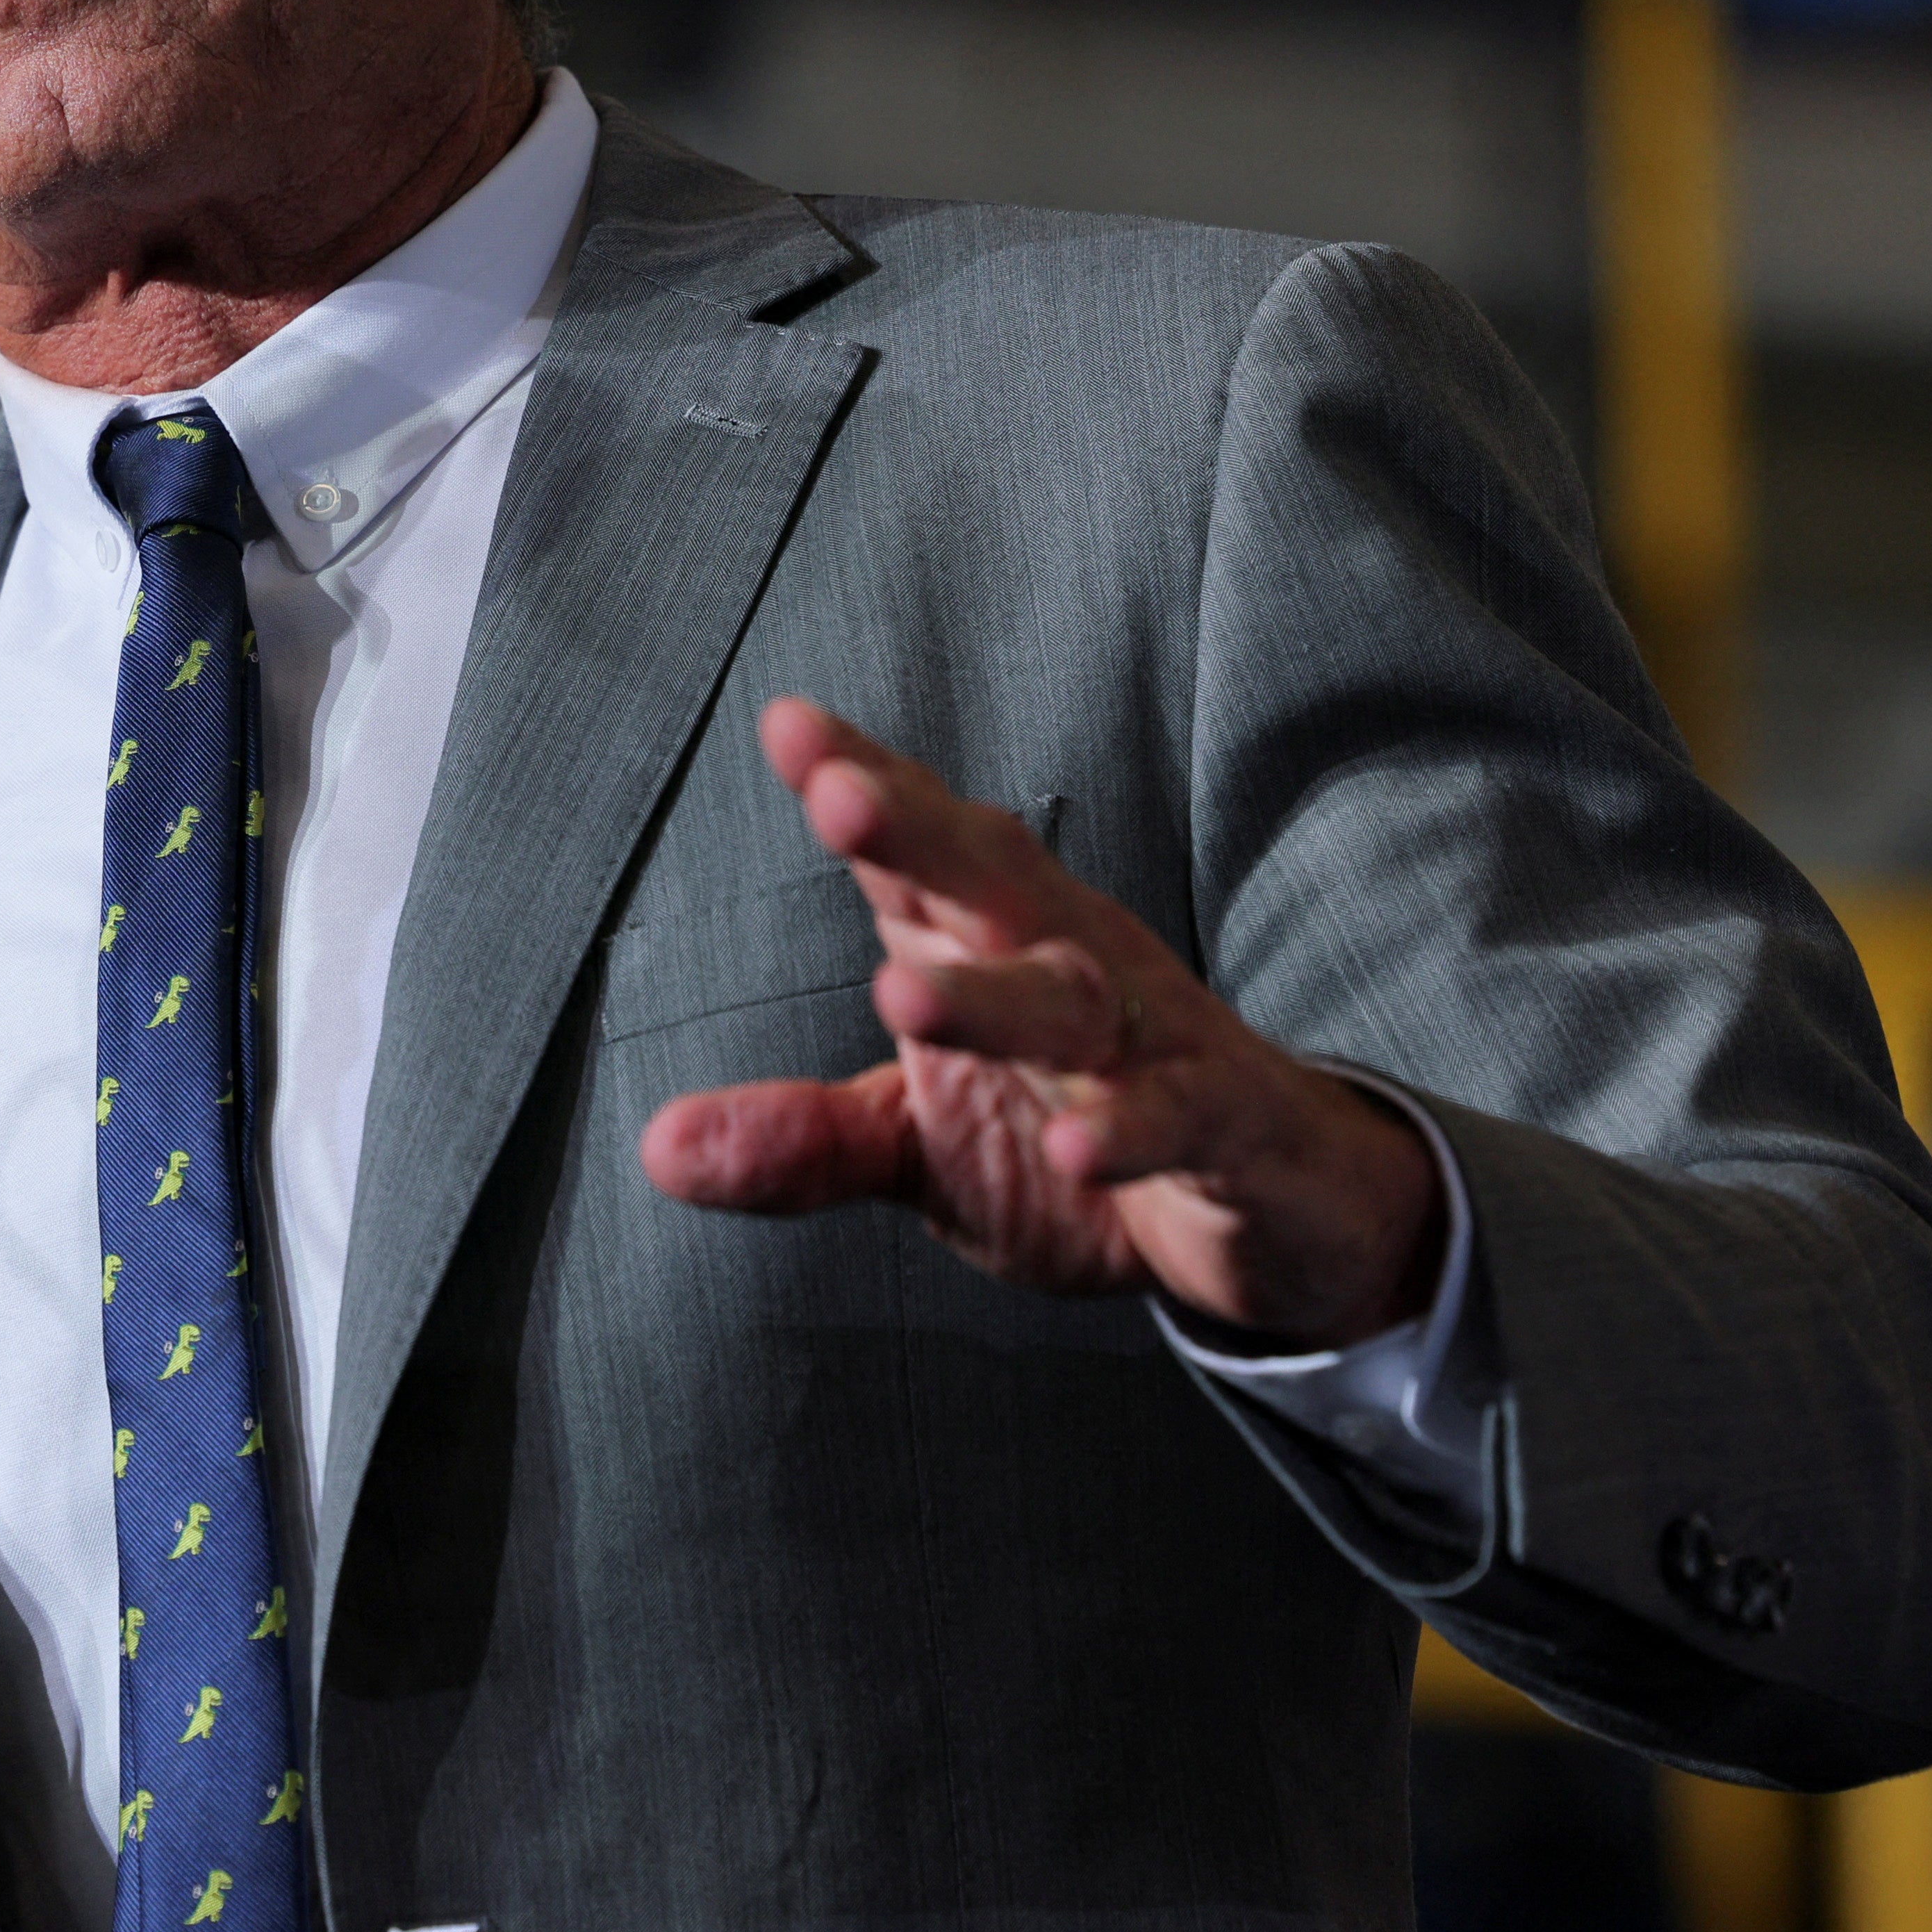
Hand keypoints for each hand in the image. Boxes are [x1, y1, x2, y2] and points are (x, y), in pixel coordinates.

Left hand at [639, 699, 1448, 1348]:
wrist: (1275, 1208)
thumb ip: (803, 1140)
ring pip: (1073, 1002)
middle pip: (997, 881)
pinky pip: (1179, 1116)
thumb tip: (656, 1148)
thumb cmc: (1078, 1134)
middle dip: (920, 833)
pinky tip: (1075, 1147)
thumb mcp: (920, 1147)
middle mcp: (1071, 966)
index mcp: (988, 946)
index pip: (921, 851)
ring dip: (992, 998)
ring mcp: (1155, 1042)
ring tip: (898, 993)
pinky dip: (1127, 1132)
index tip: (785, 724)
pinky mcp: (1226, 1126)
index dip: (864, 783)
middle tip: (838, 793)